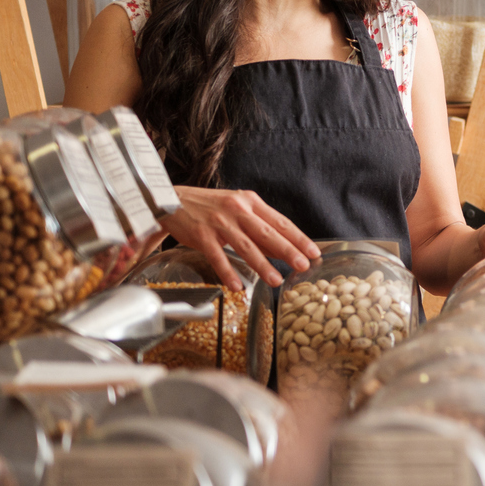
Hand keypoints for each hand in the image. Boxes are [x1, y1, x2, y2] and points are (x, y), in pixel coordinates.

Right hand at [158, 186, 319, 289]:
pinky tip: (238, 286)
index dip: (298, 238)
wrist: (171, 199)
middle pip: (268, 233)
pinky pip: (217, 257)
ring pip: (246, 246)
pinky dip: (228, 272)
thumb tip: (281, 248)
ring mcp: (219, 222)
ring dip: (263, 265)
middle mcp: (237, 210)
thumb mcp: (237, 209)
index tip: (314, 252)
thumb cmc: (209, 206)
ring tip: (277, 280)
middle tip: (304, 266)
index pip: (280, 222)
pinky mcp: (201, 234)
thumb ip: (258, 228)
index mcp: (250, 201)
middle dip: (288, 251)